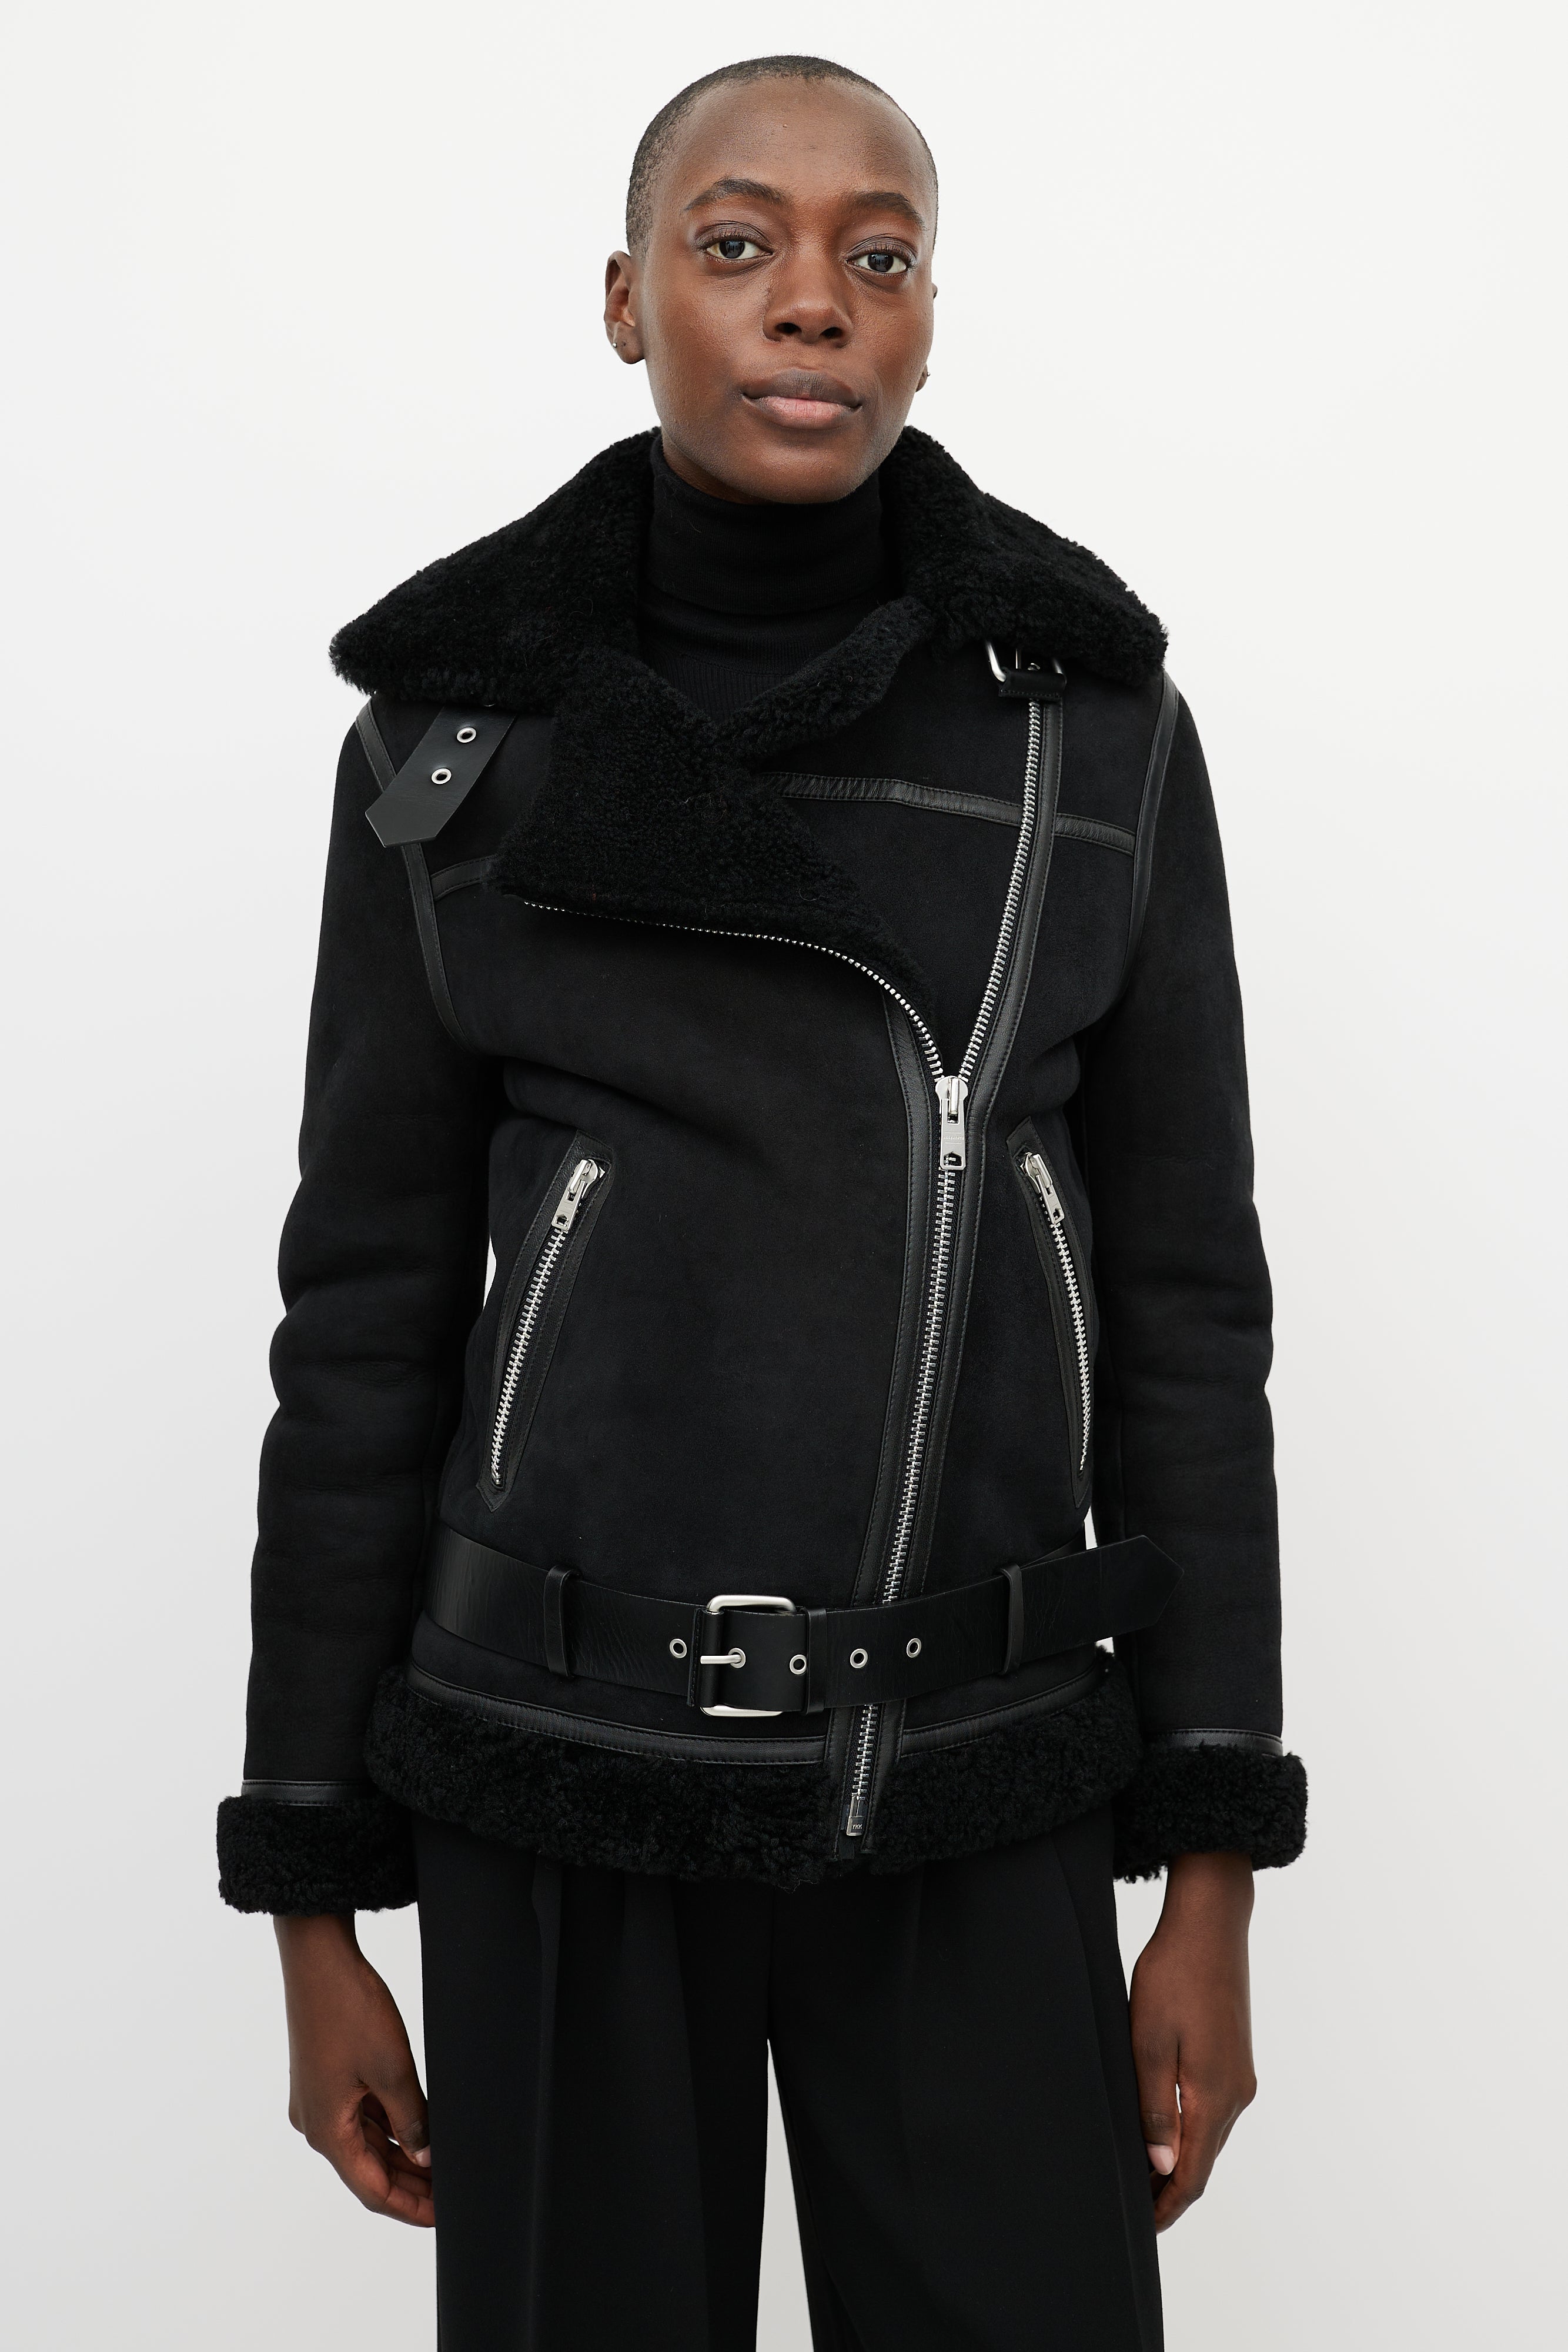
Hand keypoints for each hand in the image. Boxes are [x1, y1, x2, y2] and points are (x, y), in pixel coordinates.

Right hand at [274, 1913, 432, 2226]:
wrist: (317, 1958)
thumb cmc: (348, 2008)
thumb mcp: (392, 2069)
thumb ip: (411, 2119)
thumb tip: (425, 2155)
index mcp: (327, 2131)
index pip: (373, 2189)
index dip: (410, 2206)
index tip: (441, 2216)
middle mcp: (316, 2123)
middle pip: (368, 2170)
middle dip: (409, 2184)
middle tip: (449, 2195)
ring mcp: (318, 2101)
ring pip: (365, 2143)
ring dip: (401, 2155)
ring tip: (440, 2165)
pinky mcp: (324, 2080)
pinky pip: (359, 2117)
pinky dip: (388, 2127)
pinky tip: (417, 2129)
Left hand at [1128, 1850, 1255, 2231]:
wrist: (1210, 1923)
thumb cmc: (1173, 1974)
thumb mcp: (1149, 2041)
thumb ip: (1155, 2108)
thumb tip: (1163, 2168)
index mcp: (1215, 2095)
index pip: (1193, 2174)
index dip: (1167, 2206)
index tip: (1142, 2228)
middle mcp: (1237, 2093)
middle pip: (1204, 2162)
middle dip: (1170, 2190)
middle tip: (1132, 2208)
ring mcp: (1240, 2076)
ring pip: (1209, 2138)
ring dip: (1180, 2161)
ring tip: (1141, 2175)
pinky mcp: (1235, 2059)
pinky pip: (1213, 2112)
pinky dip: (1190, 2132)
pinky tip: (1163, 2130)